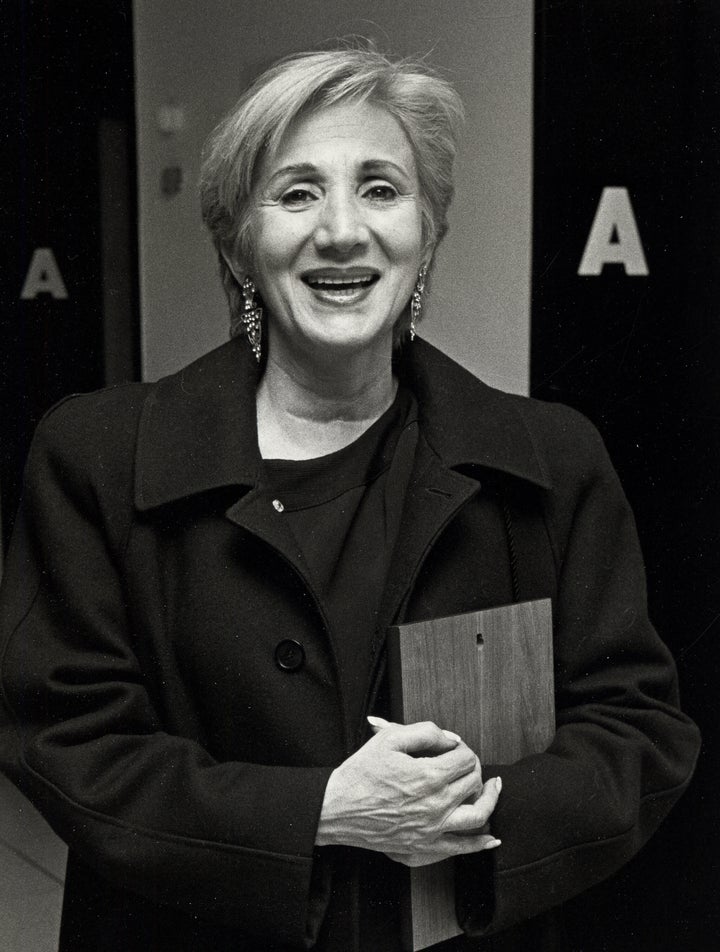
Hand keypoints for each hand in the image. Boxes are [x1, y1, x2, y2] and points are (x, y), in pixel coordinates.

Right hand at [315, 718, 500, 864]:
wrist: (336, 809)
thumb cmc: (360, 773)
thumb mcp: (389, 739)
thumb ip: (425, 732)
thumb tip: (451, 739)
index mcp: (429, 776)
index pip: (465, 759)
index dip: (462, 749)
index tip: (452, 748)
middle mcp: (436, 805)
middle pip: (473, 782)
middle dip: (473, 767)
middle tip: (463, 762)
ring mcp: (432, 830)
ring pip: (477, 816)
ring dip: (489, 800)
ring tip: (493, 789)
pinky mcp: (424, 847)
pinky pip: (460, 848)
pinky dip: (479, 844)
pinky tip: (491, 839)